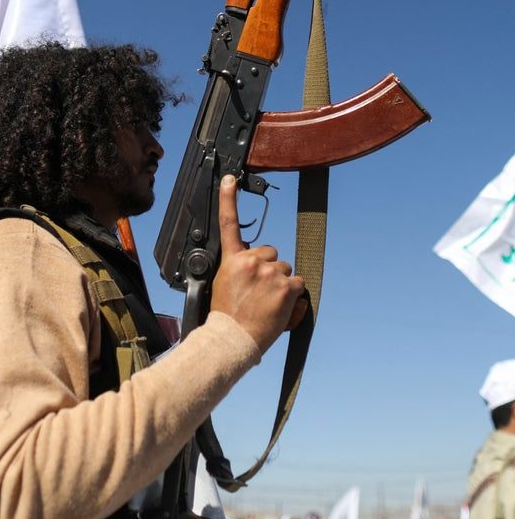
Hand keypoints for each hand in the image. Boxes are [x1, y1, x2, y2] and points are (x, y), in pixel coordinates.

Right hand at [210, 175, 304, 353]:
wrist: (232, 339)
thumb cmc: (226, 317)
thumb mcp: (222, 285)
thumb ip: (236, 269)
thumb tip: (248, 264)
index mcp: (232, 261)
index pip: (229, 223)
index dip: (228, 198)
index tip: (229, 180)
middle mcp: (251, 261)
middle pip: (271, 253)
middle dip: (269, 269)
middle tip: (258, 292)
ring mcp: (270, 272)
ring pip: (285, 270)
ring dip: (281, 284)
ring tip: (267, 303)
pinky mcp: (286, 286)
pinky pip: (297, 284)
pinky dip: (293, 295)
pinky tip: (280, 306)